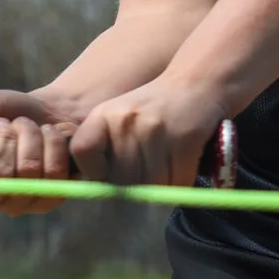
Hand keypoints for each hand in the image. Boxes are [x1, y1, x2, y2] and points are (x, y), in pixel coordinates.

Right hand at [0, 90, 79, 215]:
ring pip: (26, 172)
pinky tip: (49, 137)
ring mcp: (22, 203)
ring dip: (29, 136)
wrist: (51, 112)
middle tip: (7, 124)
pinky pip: (53, 174)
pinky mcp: (51, 198)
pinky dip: (52, 144)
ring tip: (28, 127)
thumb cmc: (9, 112)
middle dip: (4, 140)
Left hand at [71, 77, 229, 187]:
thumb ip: (107, 151)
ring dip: (159, 190)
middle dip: (133, 190)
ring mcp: (155, 130)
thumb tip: (105, 196)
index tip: (108, 174)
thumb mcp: (119, 119)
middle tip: (145, 180)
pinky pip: (176, 182)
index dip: (94, 171)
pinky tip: (180, 168)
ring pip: (150, 186)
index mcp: (103, 115)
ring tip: (165, 172)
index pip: (83, 150)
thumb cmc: (154, 109)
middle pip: (121, 179)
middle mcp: (126, 121)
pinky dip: (179, 183)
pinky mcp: (184, 140)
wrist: (195, 83)